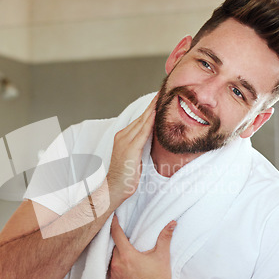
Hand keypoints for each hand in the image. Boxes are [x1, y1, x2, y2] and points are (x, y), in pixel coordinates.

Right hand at [106, 94, 156, 208]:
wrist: (114, 188)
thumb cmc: (126, 175)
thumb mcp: (135, 156)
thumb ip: (141, 145)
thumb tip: (153, 138)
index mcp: (124, 136)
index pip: (140, 119)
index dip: (150, 108)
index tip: (160, 97)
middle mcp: (123, 135)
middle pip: (142, 117)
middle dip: (153, 104)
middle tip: (163, 90)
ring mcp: (125, 141)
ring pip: (143, 121)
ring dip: (153, 108)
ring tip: (162, 97)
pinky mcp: (130, 148)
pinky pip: (143, 132)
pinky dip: (150, 121)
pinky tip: (156, 113)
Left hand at [108, 214, 176, 278]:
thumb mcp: (162, 256)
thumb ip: (165, 237)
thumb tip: (172, 223)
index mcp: (127, 255)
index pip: (116, 234)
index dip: (114, 224)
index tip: (114, 217)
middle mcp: (117, 264)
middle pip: (115, 247)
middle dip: (121, 243)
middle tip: (129, 241)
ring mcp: (114, 275)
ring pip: (112, 259)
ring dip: (118, 255)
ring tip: (127, 255)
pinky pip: (111, 270)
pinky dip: (116, 267)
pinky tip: (125, 268)